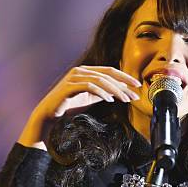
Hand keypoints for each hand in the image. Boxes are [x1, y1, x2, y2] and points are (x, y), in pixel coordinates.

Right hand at [18, 66, 140, 149]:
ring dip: (114, 89)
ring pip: (100, 80)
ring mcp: (74, 77)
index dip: (125, 77)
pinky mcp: (69, 86)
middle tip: (134, 94)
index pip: (110, 71)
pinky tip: (109, 99)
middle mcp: (80, 71)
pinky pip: (89, 86)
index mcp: (87, 71)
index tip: (137, 86)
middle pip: (107, 74)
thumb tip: (120, 92)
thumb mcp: (90, 97)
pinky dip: (101, 92)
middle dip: (123, 84)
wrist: (50, 115)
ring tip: (124, 99)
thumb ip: (102, 92)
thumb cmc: (69, 106)